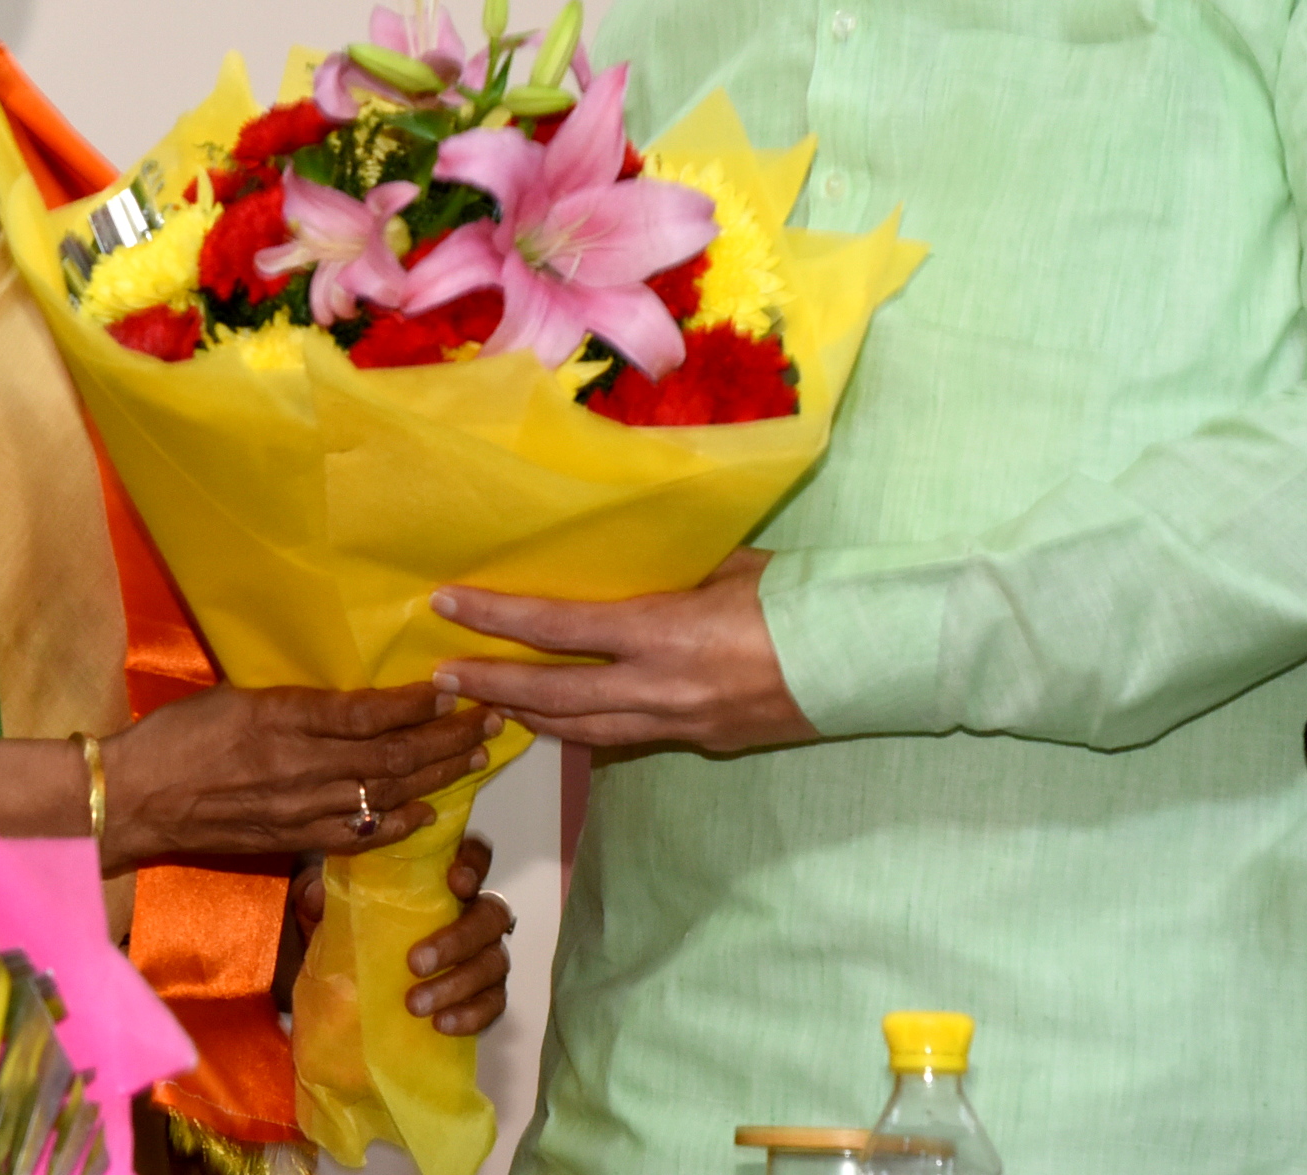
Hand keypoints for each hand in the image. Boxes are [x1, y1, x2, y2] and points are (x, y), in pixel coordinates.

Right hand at [99, 683, 497, 869]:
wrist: (130, 799)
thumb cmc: (176, 736)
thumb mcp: (236, 696)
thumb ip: (294, 703)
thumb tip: (348, 701)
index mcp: (284, 719)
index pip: (368, 712)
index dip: (417, 704)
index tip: (453, 689)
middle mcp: (300, 766)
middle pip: (390, 754)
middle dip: (446, 738)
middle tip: (489, 721)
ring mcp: (298, 809)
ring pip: (382, 793)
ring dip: (436, 777)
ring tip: (475, 758)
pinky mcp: (290, 840)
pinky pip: (355, 835)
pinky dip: (396, 825)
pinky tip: (427, 815)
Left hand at [290, 833, 514, 1035]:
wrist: (349, 993)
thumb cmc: (352, 934)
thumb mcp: (326, 911)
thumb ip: (318, 894)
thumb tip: (315, 895)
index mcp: (443, 882)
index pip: (476, 856)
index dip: (475, 862)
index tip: (455, 880)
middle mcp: (472, 913)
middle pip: (492, 914)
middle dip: (458, 938)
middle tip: (415, 962)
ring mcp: (484, 956)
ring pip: (495, 962)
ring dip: (457, 983)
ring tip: (415, 1005)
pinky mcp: (483, 999)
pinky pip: (494, 1004)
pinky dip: (472, 1014)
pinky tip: (440, 1025)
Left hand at [430, 551, 817, 751]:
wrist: (866, 660)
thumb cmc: (798, 597)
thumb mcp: (726, 565)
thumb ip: (669, 574)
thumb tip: (624, 565)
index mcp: (663, 632)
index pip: (557, 629)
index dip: (496, 620)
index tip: (445, 606)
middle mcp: (660, 688)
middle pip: (554, 696)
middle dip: (492, 685)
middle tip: (441, 677)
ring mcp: (680, 724)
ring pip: (583, 732)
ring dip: (529, 717)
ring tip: (486, 701)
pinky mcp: (700, 742)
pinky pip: (625, 740)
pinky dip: (582, 731)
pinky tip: (559, 721)